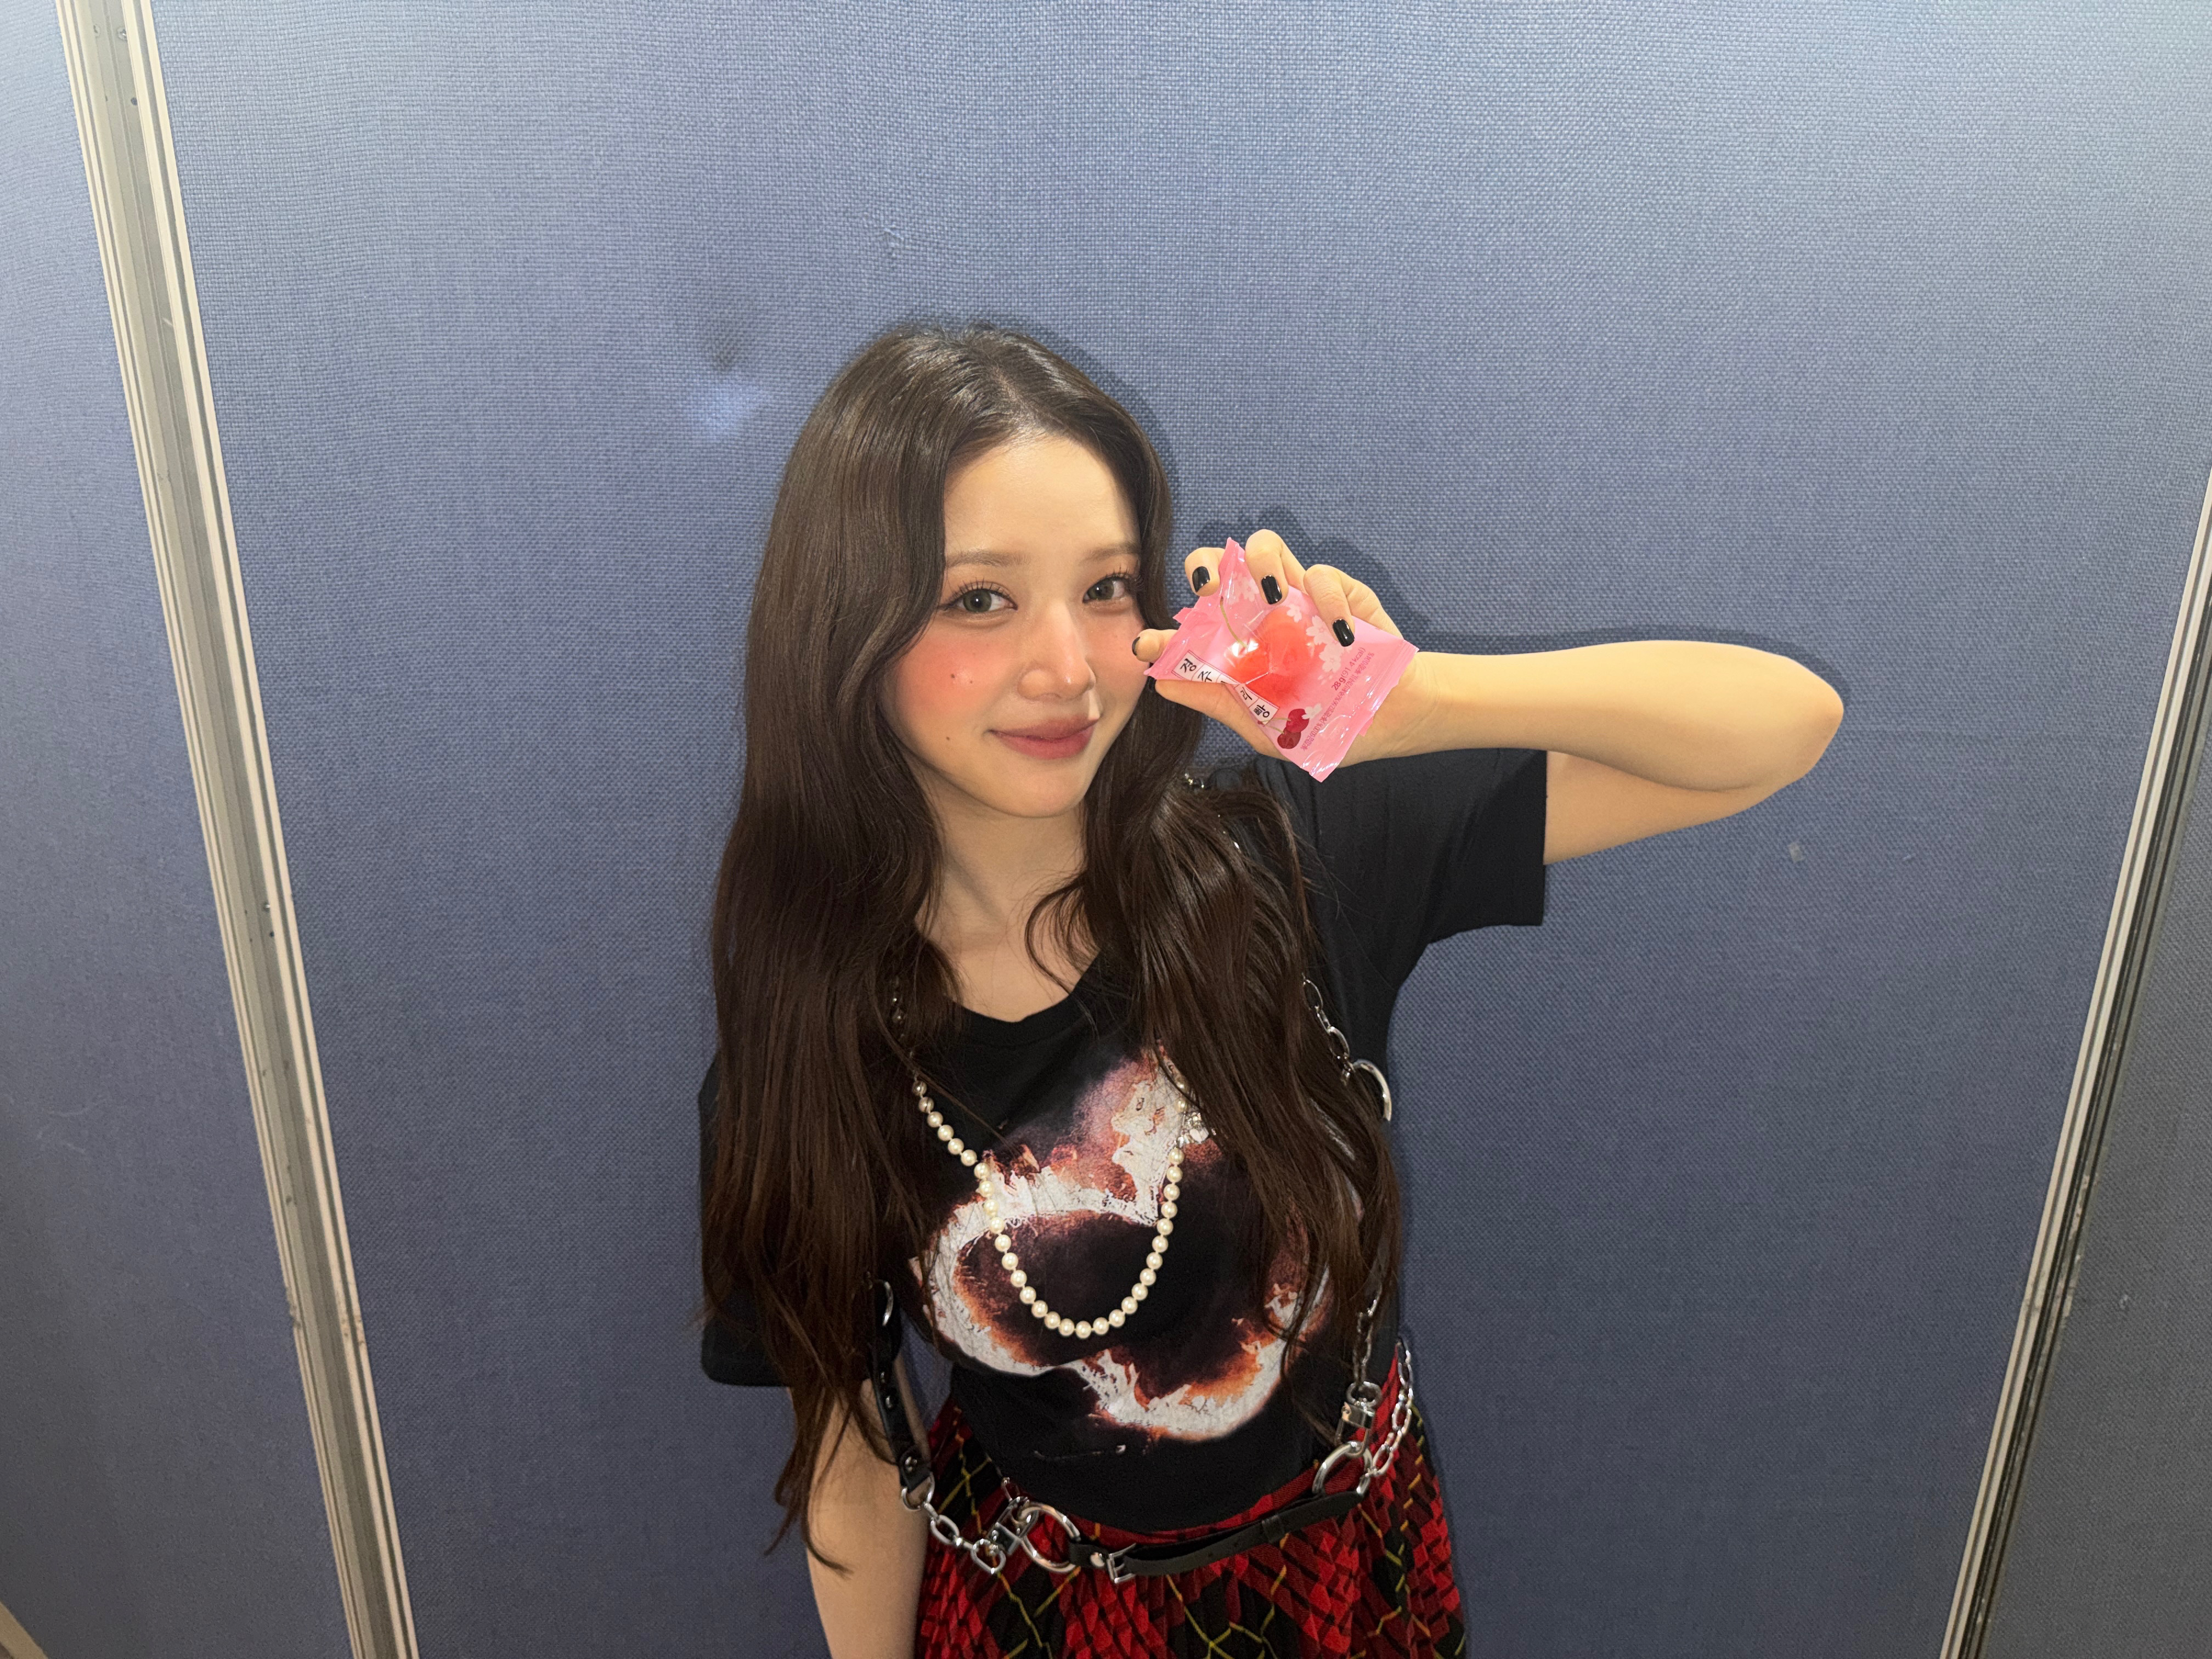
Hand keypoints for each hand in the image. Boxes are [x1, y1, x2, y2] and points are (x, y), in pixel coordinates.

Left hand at [1133, 528, 1426, 765]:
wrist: (1389, 721)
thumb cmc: (1324, 722)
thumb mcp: (1265, 727)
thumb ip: (1219, 702)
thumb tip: (1163, 685)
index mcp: (1238, 646)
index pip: (1193, 625)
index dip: (1165, 630)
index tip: (1148, 644)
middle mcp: (1260, 614)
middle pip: (1219, 565)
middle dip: (1205, 566)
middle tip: (1209, 590)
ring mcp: (1298, 597)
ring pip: (1263, 547)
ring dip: (1260, 564)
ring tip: (1273, 598)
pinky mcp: (1338, 590)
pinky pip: (1321, 574)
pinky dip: (1326, 598)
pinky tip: (1340, 635)